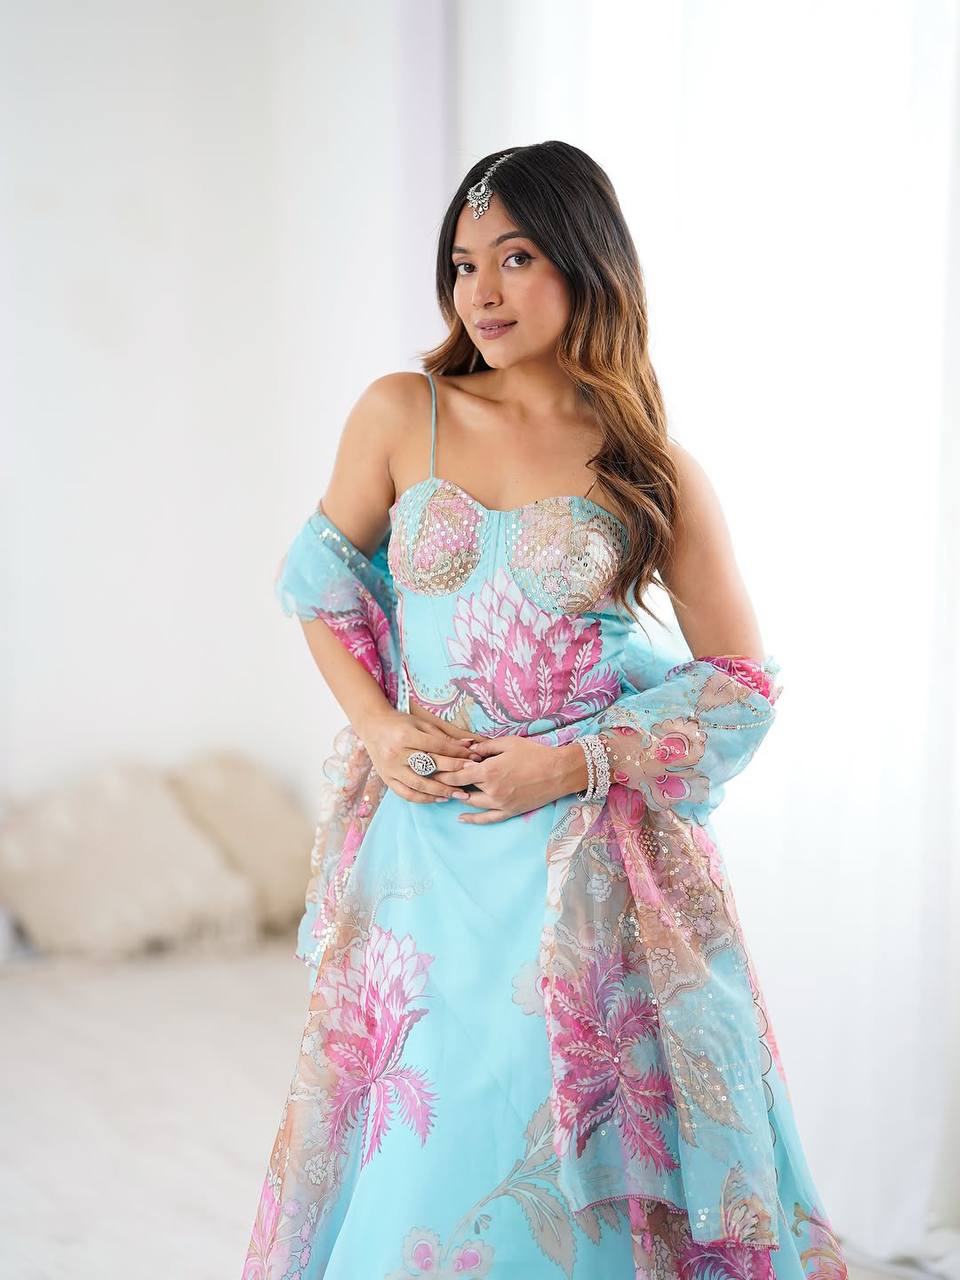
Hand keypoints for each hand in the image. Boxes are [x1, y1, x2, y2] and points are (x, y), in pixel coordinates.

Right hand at [356, 706, 485, 803]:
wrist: (372, 726)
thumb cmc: (399, 723)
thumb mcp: (420, 724)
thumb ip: (443, 737)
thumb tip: (469, 745)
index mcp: (406, 736)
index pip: (437, 748)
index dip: (457, 755)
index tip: (474, 760)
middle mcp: (397, 754)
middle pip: (430, 766)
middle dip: (453, 773)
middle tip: (472, 778)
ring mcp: (390, 769)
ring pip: (419, 785)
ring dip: (441, 791)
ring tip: (459, 794)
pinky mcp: (387, 778)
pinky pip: (406, 794)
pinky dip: (423, 798)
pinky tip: (438, 798)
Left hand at [431, 735, 581, 823]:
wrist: (559, 772)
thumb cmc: (534, 753)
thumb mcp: (508, 743)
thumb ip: (485, 747)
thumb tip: (468, 750)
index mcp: (489, 770)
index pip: (457, 774)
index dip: (443, 772)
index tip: (432, 769)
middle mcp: (491, 790)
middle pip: (461, 789)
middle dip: (448, 783)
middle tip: (435, 779)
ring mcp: (500, 803)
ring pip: (472, 803)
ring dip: (459, 797)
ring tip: (447, 792)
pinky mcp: (509, 811)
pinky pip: (487, 819)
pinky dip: (473, 819)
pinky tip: (461, 818)